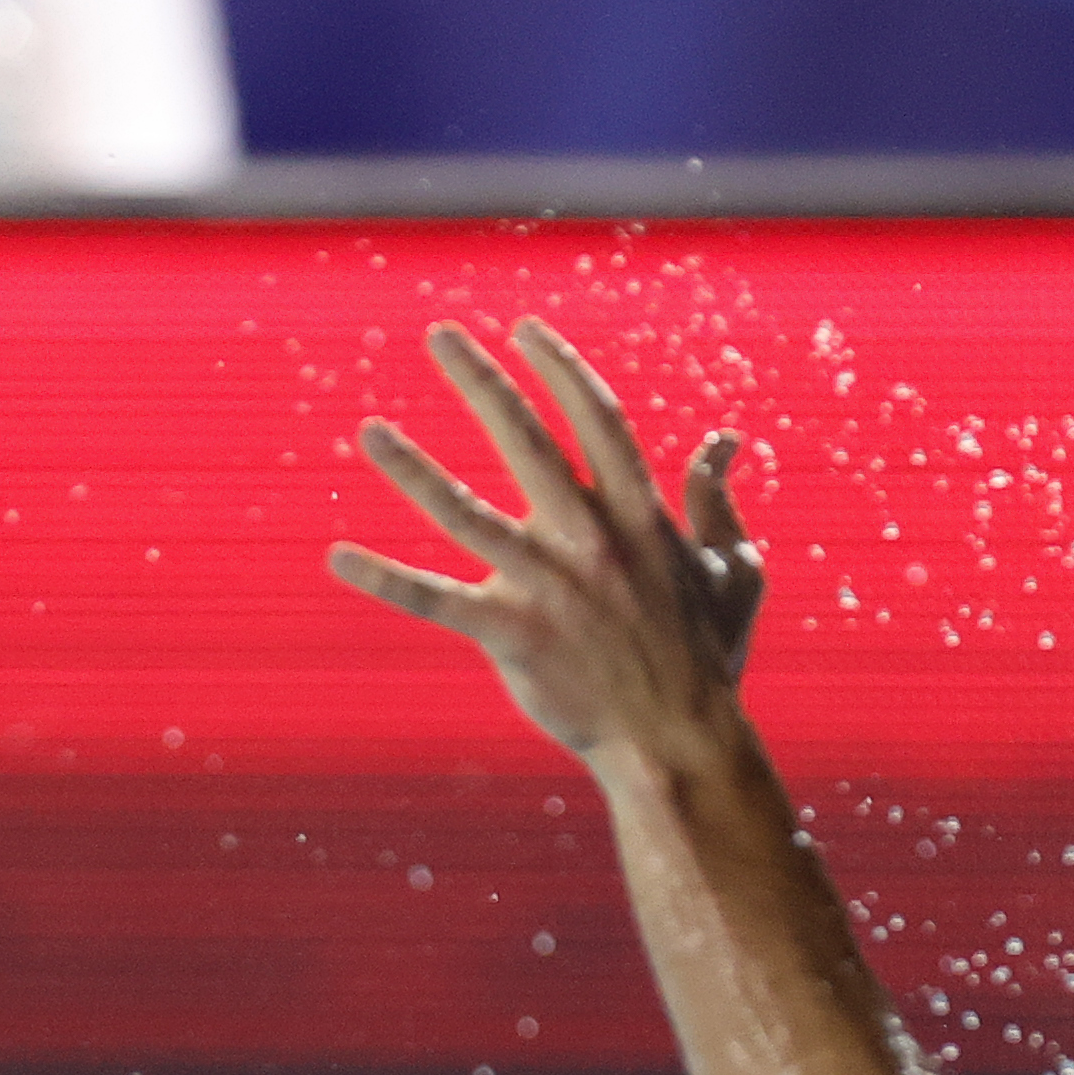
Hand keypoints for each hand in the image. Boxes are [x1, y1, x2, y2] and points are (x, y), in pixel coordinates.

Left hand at [332, 318, 768, 772]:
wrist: (680, 745)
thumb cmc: (710, 661)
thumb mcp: (735, 572)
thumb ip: (719, 501)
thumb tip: (724, 440)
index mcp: (639, 517)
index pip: (595, 420)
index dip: (560, 370)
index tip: (524, 329)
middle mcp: (588, 539)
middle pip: (525, 441)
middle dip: (480, 381)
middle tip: (440, 334)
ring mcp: (547, 587)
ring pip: (465, 515)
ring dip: (413, 470)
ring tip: (368, 430)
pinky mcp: (512, 636)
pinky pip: (437, 602)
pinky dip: (386, 580)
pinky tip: (338, 555)